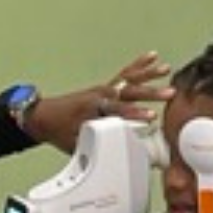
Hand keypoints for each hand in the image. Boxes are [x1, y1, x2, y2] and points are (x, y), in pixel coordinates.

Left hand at [19, 53, 169, 144]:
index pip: (117, 111)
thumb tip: (117, 155)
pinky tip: (152, 58)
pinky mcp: (105, 89)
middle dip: (150, 93)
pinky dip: (139, 66)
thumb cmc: (58, 130)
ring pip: (129, 79)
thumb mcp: (74, 144)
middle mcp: (100, 94)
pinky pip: (125, 75)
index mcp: (93, 107)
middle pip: (129, 92)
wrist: (42, 116)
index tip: (151, 117)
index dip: (134, 114)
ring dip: (148, 75)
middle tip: (170, 94)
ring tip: (166, 69)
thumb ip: (95, 147)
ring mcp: (103, 90)